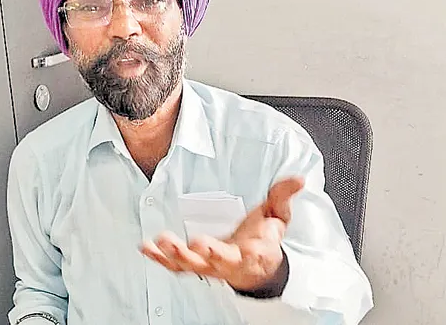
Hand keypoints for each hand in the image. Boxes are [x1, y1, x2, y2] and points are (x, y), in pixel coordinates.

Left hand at [140, 177, 303, 291]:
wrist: (255, 266)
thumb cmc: (264, 238)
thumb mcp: (278, 216)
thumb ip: (284, 196)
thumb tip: (299, 179)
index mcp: (253, 253)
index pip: (248, 256)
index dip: (238, 254)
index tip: (228, 247)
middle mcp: (228, 264)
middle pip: (213, 263)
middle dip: (201, 254)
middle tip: (189, 242)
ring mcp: (209, 267)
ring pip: (190, 266)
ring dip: (174, 255)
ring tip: (160, 240)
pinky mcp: (195, 265)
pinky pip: (175, 265)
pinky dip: (160, 259)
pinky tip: (146, 248)